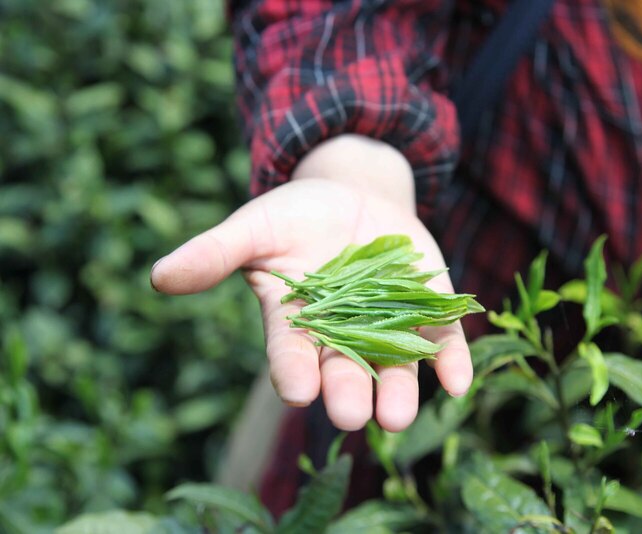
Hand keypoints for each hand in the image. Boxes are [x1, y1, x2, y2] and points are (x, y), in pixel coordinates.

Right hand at [150, 177, 471, 431]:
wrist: (355, 194)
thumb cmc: (296, 214)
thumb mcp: (255, 225)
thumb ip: (215, 252)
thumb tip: (158, 276)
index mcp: (297, 323)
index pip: (292, 354)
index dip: (294, 372)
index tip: (299, 391)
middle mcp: (343, 334)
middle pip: (345, 370)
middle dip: (349, 392)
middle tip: (355, 416)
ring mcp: (388, 324)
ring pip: (394, 366)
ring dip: (400, 392)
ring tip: (398, 417)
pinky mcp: (428, 309)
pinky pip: (442, 341)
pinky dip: (453, 362)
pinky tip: (459, 383)